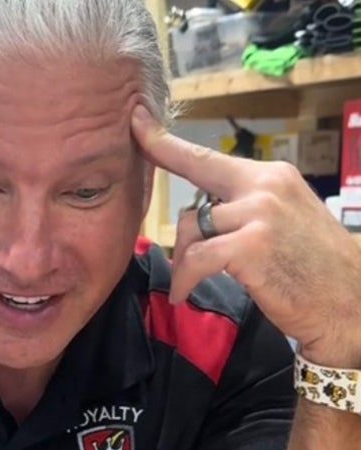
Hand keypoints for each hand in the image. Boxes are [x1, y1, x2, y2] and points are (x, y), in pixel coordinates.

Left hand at [132, 103, 360, 365]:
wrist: (351, 301)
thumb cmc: (314, 268)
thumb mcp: (285, 221)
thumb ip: (247, 207)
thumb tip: (206, 212)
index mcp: (272, 176)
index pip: (206, 157)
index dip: (164, 142)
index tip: (136, 121)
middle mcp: (265, 186)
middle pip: (191, 199)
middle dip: (180, 230)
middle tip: (174, 252)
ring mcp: (259, 213)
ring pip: (190, 229)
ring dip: (185, 260)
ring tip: (192, 282)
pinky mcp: (251, 245)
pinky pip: (196, 260)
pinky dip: (185, 280)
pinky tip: (185, 295)